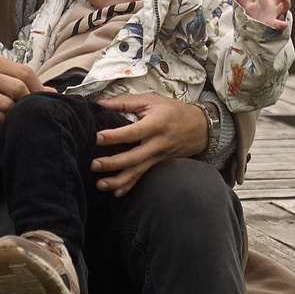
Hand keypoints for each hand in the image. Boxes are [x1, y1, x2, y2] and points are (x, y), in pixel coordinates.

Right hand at [0, 54, 46, 128]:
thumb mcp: (4, 86)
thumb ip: (26, 86)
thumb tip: (52, 93)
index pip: (25, 72)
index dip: (38, 88)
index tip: (42, 101)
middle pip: (18, 87)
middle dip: (26, 103)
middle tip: (28, 113)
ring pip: (6, 103)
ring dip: (13, 115)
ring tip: (12, 119)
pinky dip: (1, 121)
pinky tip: (1, 123)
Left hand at [90, 94, 211, 195]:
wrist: (200, 128)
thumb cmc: (173, 111)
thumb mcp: (151, 100)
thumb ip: (125, 102)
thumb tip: (100, 104)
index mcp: (156, 124)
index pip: (133, 132)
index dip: (115, 136)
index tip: (97, 138)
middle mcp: (157, 143)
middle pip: (134, 157)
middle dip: (113, 163)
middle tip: (94, 165)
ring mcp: (158, 157)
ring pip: (138, 172)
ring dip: (118, 181)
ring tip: (100, 184)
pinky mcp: (158, 165)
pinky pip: (143, 177)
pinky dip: (129, 187)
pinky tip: (116, 193)